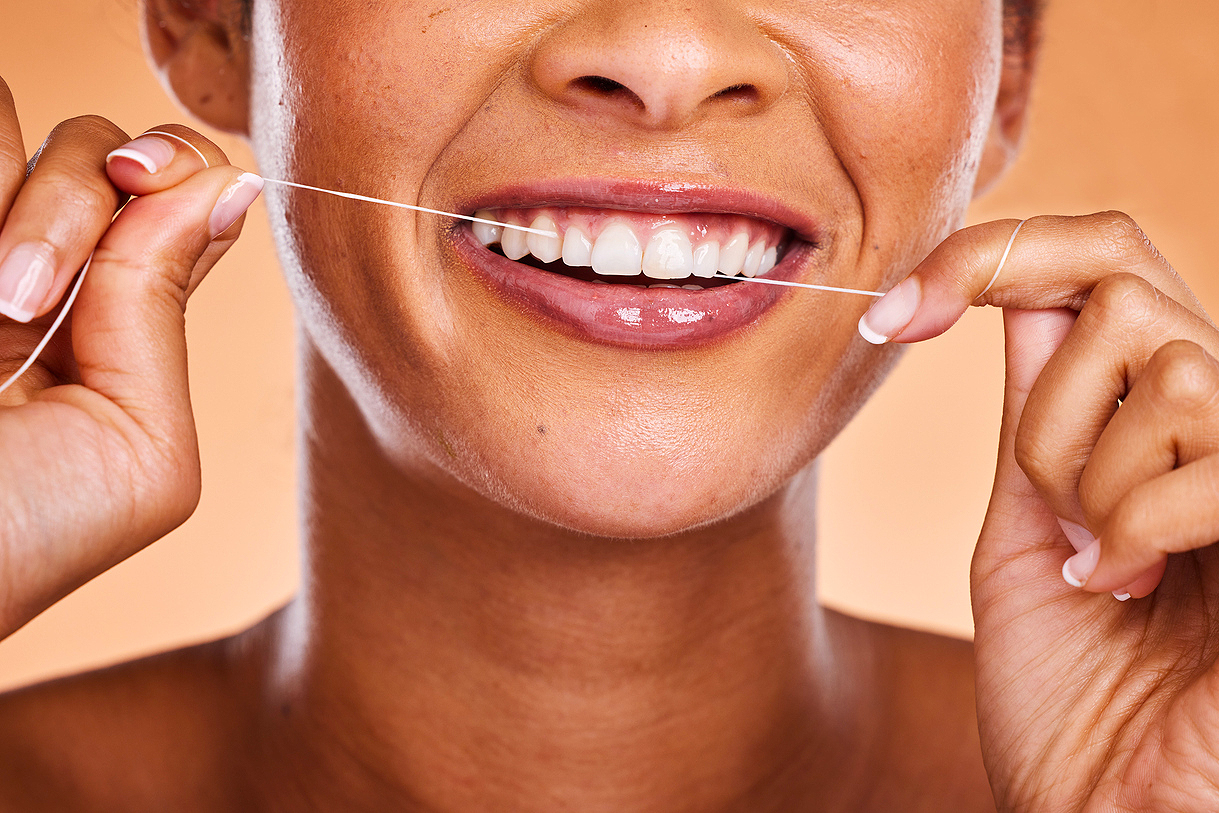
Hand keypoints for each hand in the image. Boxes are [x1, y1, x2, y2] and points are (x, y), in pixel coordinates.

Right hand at [0, 76, 260, 638]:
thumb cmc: (19, 541)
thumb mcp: (139, 451)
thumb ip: (166, 315)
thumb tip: (226, 186)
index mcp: (118, 323)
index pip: (180, 195)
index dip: (181, 171)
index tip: (150, 188)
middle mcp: (43, 270)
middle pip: (101, 153)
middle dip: (83, 199)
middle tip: (28, 298)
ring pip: (16, 129)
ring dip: (26, 196)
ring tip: (2, 301)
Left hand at [860, 212, 1218, 809]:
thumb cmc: (1067, 701)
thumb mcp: (1026, 532)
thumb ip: (1038, 414)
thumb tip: (1025, 301)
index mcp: (1159, 420)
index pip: (1102, 258)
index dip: (990, 256)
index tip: (890, 320)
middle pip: (1125, 290)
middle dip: (1045, 413)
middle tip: (1051, 521)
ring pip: (1171, 367)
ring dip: (1088, 481)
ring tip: (1105, 573)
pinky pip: (1213, 461)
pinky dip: (1137, 528)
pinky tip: (1128, 588)